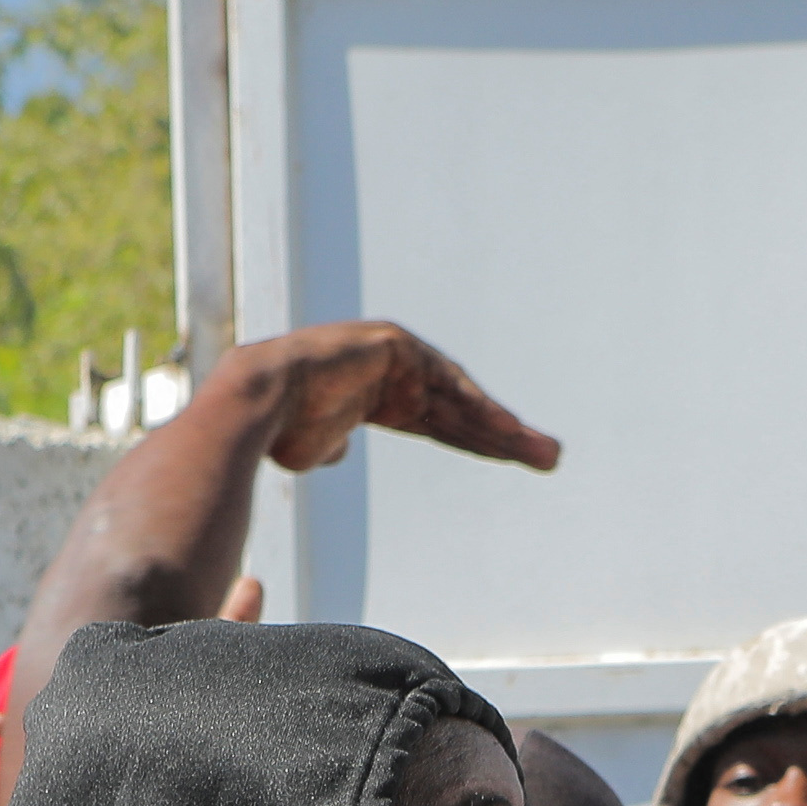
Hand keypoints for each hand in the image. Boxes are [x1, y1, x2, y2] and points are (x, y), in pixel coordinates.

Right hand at [246, 320, 561, 474]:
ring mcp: (395, 358)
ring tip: (545, 453)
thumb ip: (334, 442)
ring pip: (462, 399)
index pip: (442, 423)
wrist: (256, 402)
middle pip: (462, 411)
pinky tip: (510, 432)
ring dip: (506, 428)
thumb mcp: (316, 445)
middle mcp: (394, 374)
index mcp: (379, 398)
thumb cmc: (277, 429)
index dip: (478, 441)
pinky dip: (478, 409)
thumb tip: (340, 449)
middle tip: (550, 457)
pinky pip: (446, 386)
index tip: (512, 459)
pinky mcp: (394, 346)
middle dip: (506, 438)